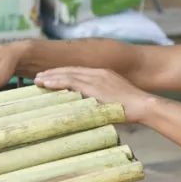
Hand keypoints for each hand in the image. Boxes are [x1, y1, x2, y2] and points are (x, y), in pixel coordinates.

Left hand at [33, 67, 155, 123]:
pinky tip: (46, 84)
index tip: (50, 77)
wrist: (142, 105)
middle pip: (70, 70)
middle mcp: (97, 73)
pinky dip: (57, 82)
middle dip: (53, 73)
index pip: (77, 72)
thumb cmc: (131, 108)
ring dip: (51, 77)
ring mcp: (96, 78)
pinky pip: (71, 82)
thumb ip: (100, 101)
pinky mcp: (94, 86)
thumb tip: (90, 111)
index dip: (62, 74)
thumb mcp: (112, 101)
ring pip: (67, 74)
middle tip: (38, 77)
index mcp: (102, 75)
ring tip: (37, 80)